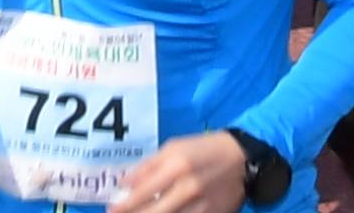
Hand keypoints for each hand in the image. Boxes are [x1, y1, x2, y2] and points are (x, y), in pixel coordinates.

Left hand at [109, 132, 250, 212]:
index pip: (143, 192)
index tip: (111, 210)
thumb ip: (148, 166)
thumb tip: (124, 183)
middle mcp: (189, 188)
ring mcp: (202, 206)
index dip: (124, 205)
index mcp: (177, 166)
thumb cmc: (203, 149)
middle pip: (153, 212)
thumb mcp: (174, 148)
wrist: (243, 158)